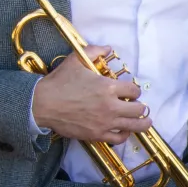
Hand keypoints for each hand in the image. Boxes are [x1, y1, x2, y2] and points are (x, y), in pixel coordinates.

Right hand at [30, 48, 152, 143]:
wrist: (43, 104)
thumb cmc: (59, 82)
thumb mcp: (76, 60)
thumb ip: (95, 51)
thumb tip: (108, 48)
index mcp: (108, 87)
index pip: (134, 90)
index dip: (134, 90)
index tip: (130, 91)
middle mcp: (111, 106)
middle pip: (139, 109)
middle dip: (140, 106)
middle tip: (138, 105)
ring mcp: (105, 122)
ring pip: (135, 126)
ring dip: (142, 122)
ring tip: (144, 121)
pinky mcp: (97, 134)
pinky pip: (119, 138)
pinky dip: (124, 134)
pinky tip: (123, 130)